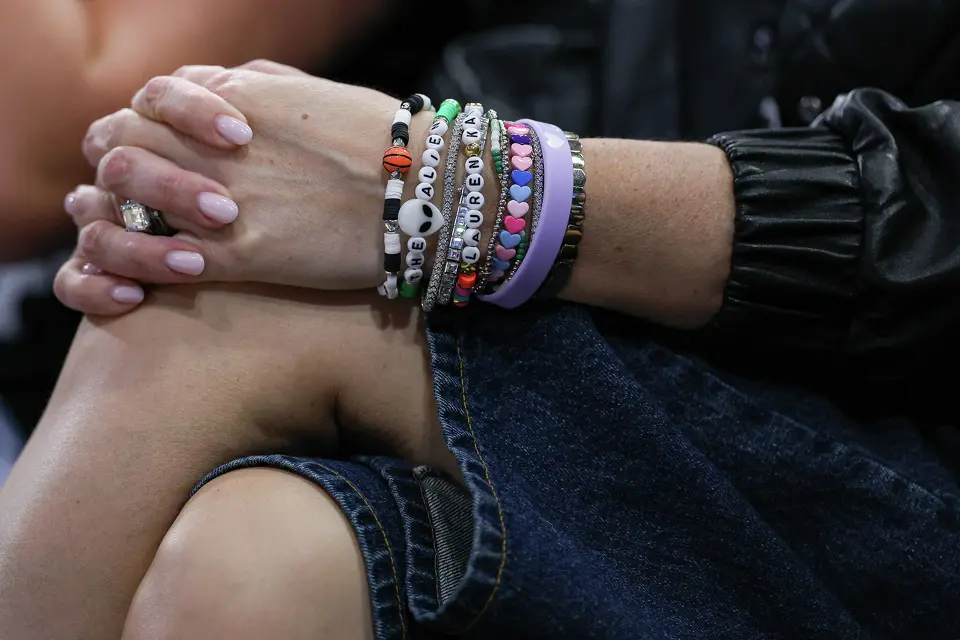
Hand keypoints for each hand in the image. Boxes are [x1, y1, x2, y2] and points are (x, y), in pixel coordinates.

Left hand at [57, 61, 435, 313]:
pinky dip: (160, 264)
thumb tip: (217, 89)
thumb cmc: (384, 142)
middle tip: (146, 200)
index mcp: (233, 97)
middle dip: (121, 174)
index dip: (143, 129)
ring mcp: (222, 198)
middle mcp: (214, 143)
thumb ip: (254, 85)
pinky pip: (165, 259)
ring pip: (124, 204)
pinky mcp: (243, 255)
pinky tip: (190, 267)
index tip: (165, 153)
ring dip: (129, 221)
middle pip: (117, 148)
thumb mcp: (315, 91)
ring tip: (169, 235)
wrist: (427, 194)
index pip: (145, 103)